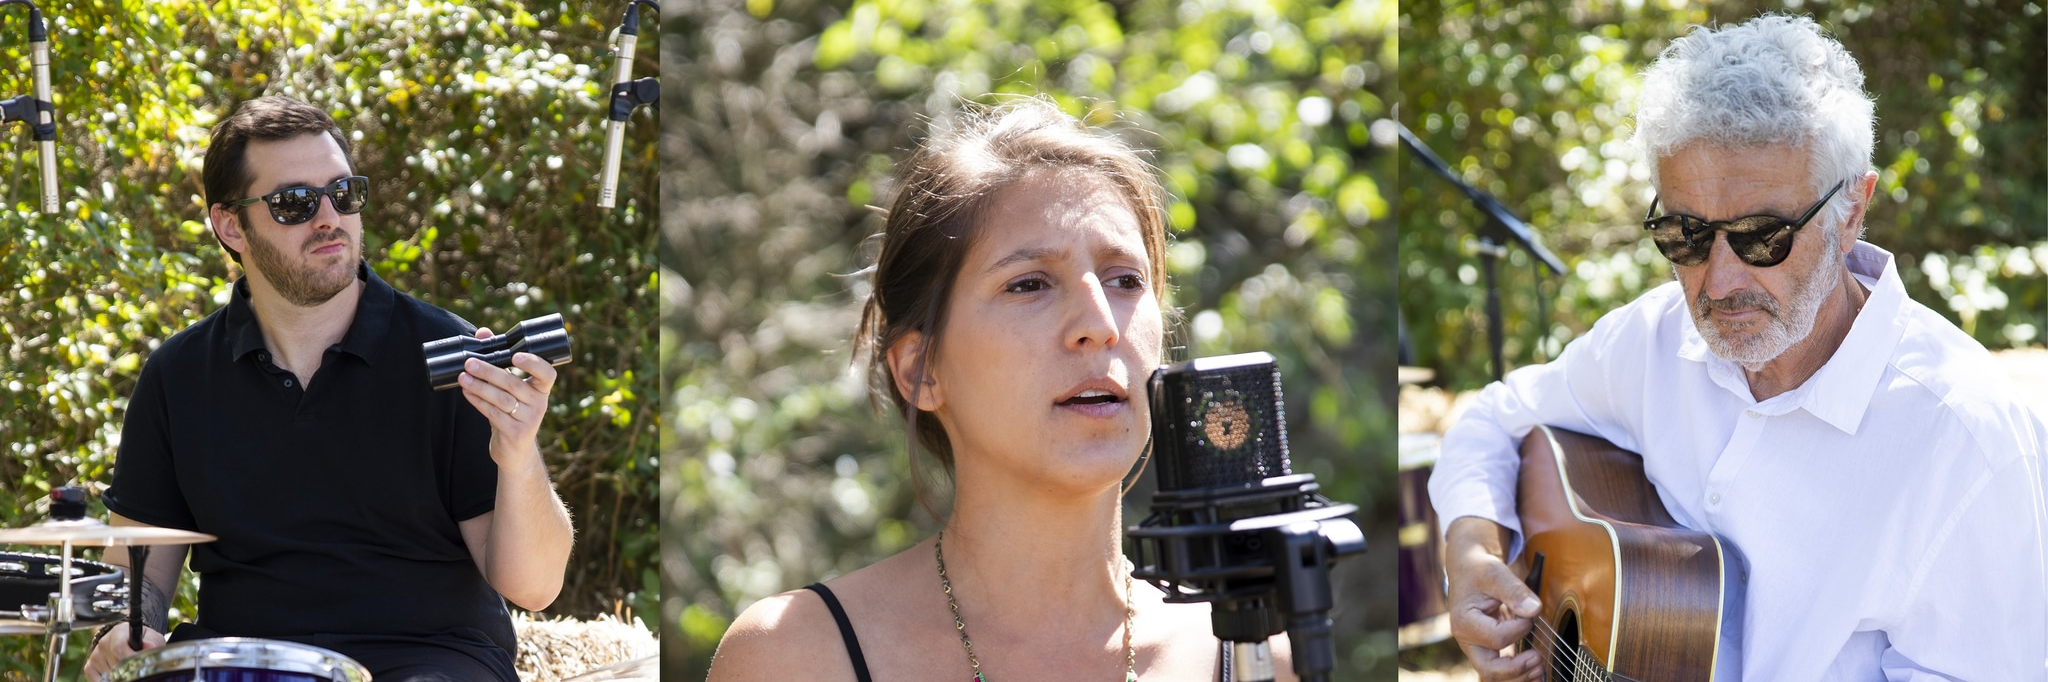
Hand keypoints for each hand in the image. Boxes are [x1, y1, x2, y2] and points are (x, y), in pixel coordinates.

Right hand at [83, 623, 163, 680]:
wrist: (127, 641)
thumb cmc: (141, 640)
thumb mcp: (151, 637)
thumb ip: (151, 642)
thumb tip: (150, 646)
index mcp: (118, 632)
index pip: (118, 648)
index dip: (129, 658)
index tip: (138, 664)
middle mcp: (103, 642)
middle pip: (114, 663)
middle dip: (127, 667)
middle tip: (135, 666)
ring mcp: (95, 655)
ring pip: (108, 673)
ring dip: (119, 674)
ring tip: (127, 667)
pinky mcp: (89, 666)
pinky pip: (97, 680)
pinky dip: (108, 680)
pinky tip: (116, 675)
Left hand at [456, 327, 557, 468]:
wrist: (515, 450)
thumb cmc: (512, 412)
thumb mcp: (510, 388)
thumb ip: (499, 361)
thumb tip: (482, 333)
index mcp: (541, 390)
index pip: (547, 374)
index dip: (534, 364)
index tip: (515, 356)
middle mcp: (539, 404)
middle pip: (513, 384)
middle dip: (489, 372)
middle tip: (470, 363)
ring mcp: (529, 420)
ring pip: (501, 399)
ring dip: (479, 387)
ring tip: (462, 377)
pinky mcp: (515, 433)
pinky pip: (493, 414)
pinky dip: (478, 402)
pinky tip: (467, 393)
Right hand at [1445, 516, 1542, 681]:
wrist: (1470, 569)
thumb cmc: (1479, 569)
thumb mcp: (1495, 572)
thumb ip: (1514, 590)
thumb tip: (1533, 610)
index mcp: (1464, 621)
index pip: (1497, 637)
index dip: (1521, 628)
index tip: (1530, 613)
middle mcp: (1467, 640)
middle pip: (1489, 669)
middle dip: (1516, 669)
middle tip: (1538, 658)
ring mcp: (1476, 647)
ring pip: (1494, 675)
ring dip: (1518, 677)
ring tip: (1540, 669)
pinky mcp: (1487, 648)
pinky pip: (1500, 670)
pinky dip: (1517, 675)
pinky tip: (1536, 675)